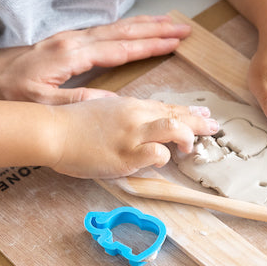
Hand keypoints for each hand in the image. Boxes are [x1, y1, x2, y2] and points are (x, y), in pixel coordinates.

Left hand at [0, 15, 190, 102]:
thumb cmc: (4, 93)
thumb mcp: (44, 104)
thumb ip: (81, 102)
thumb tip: (117, 103)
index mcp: (72, 54)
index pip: (122, 46)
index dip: (152, 44)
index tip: (177, 39)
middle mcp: (73, 41)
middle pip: (123, 31)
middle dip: (156, 28)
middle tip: (183, 27)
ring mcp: (67, 40)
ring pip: (114, 28)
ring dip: (142, 26)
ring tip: (166, 24)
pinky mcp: (61, 44)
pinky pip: (102, 33)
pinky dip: (123, 31)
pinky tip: (130, 33)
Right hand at [49, 97, 218, 178]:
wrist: (52, 131)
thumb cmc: (71, 124)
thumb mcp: (102, 109)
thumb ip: (123, 114)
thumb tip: (139, 122)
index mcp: (130, 105)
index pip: (167, 107)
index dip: (189, 112)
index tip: (205, 115)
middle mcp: (136, 116)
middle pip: (177, 115)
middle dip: (200, 123)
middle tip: (214, 129)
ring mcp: (132, 135)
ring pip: (175, 129)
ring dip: (188, 138)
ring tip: (190, 149)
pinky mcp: (126, 155)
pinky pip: (158, 155)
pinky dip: (164, 159)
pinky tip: (161, 161)